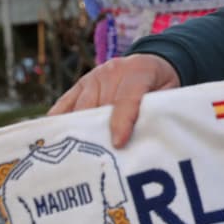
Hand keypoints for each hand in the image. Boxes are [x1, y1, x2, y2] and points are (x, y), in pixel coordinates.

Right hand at [49, 54, 179, 148]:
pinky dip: (59, 124)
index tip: (117, 143)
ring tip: (74, 159)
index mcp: (138, 72)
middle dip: (95, 134)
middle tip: (92, 162)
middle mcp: (111, 73)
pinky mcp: (79, 85)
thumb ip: (158, 111)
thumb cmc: (161, 84)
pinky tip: (53, 142)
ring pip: (79, 109)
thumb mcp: (170, 93)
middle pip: (98, 106)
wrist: (150, 62)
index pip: (127, 99)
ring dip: (77, 133)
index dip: (122, 122)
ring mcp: (92, 78)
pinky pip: (64, 106)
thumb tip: (146, 139)